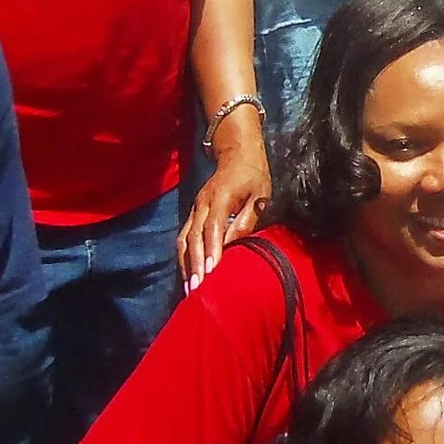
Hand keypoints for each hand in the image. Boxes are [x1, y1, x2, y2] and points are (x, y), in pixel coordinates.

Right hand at [180, 125, 269, 291]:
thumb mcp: (260, 195)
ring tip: (188, 288)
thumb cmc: (253, 176)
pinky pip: (183, 238)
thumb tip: (235, 244)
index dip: (211, 249)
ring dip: (185, 264)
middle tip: (196, 287)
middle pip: (194, 236)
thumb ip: (247, 219)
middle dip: (194, 263)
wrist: (236, 155)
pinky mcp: (192, 214)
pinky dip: (184, 257)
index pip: (213, 226)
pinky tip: (187, 275)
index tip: (211, 270)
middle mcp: (202, 203)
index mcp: (221, 196)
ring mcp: (195, 208)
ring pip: (184, 238)